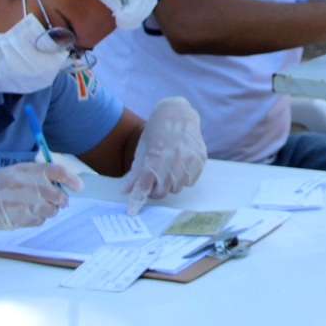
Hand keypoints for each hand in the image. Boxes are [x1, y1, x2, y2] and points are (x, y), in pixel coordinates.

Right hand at [0, 161, 78, 237]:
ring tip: (37, 206)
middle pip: (59, 195)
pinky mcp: (19, 219)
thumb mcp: (15, 171)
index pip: (58, 171)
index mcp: (27, 171)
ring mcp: (24, 204)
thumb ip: (37, 173)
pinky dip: (38, 218)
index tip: (78, 186)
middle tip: (58, 199)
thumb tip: (62, 180)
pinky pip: (40, 221)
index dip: (72, 179)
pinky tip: (27, 213)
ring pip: (52, 211)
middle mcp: (27, 186)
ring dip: (50, 210)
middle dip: (62, 199)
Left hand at [123, 97, 207, 214]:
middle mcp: (173, 158)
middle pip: (162, 191)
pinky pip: (190, 181)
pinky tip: (180, 165)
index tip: (132, 211)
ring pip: (177, 188)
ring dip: (170, 184)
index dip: (137, 199)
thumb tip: (125, 191)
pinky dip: (183, 178)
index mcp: (155, 155)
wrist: (178, 114)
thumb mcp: (142, 149)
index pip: (144, 184)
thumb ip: (135, 172)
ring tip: (168, 169)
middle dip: (156, 189)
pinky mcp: (200, 158)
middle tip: (154, 180)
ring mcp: (189, 158)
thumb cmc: (157, 132)